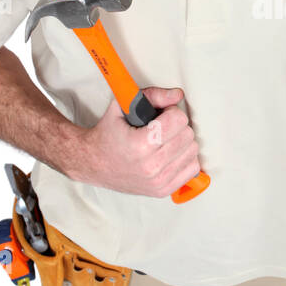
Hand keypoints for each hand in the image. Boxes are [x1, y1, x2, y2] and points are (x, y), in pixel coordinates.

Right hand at [72, 86, 202, 197]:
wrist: (93, 164)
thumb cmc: (108, 135)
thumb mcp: (122, 107)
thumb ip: (153, 95)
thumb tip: (178, 95)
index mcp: (141, 144)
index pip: (178, 119)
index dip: (170, 112)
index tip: (161, 115)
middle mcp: (151, 166)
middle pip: (187, 135)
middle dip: (177, 126)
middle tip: (162, 127)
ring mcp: (158, 181)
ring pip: (192, 151)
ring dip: (182, 142)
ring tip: (164, 141)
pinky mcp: (163, 190)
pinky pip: (192, 169)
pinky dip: (184, 159)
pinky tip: (169, 154)